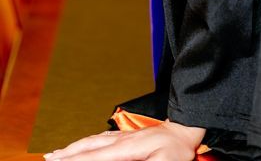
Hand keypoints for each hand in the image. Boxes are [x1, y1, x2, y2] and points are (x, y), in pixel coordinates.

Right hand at [43, 121, 207, 160]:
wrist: (186, 128)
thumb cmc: (177, 151)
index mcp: (128, 149)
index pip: (96, 157)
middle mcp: (121, 140)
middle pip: (89, 148)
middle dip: (67, 155)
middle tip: (48, 159)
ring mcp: (123, 136)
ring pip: (92, 141)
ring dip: (73, 148)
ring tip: (55, 154)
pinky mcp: (127, 136)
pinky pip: (100, 138)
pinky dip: (85, 143)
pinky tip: (79, 146)